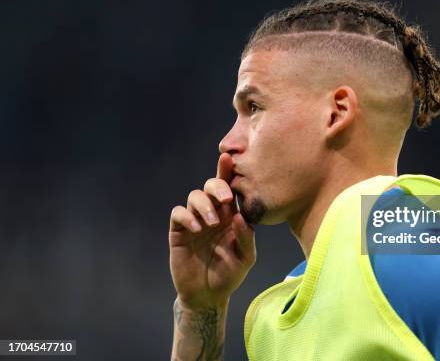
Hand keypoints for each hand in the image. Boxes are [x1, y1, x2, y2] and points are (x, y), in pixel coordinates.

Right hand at [169, 153, 255, 310]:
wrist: (207, 295)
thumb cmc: (229, 274)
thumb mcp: (246, 258)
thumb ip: (246, 238)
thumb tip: (241, 217)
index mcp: (230, 215)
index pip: (229, 189)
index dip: (227, 171)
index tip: (229, 158)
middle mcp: (212, 213)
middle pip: (211, 185)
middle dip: (218, 185)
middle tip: (226, 199)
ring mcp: (195, 221)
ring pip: (194, 196)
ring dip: (204, 204)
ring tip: (212, 223)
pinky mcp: (179, 231)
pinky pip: (178, 213)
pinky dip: (187, 216)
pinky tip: (196, 228)